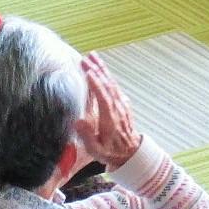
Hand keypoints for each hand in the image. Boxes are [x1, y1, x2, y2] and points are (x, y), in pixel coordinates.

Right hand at [73, 53, 141, 168]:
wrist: (130, 152)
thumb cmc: (111, 151)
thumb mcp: (96, 150)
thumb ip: (87, 136)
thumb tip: (77, 122)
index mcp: (110, 120)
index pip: (104, 99)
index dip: (97, 85)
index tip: (88, 72)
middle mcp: (117, 109)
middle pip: (108, 86)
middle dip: (97, 71)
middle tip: (85, 58)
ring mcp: (121, 105)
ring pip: (112, 83)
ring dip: (102, 69)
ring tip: (92, 56)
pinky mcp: (122, 103)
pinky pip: (114, 86)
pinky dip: (107, 75)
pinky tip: (101, 68)